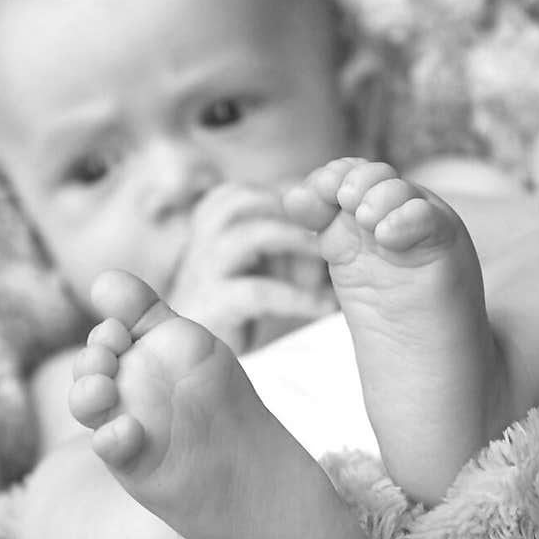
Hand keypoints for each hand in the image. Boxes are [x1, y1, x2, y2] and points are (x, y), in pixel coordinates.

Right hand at [168, 182, 332, 351]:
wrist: (196, 352)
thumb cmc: (244, 300)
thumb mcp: (275, 261)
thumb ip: (300, 238)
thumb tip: (341, 223)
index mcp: (217, 217)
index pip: (256, 187)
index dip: (301, 190)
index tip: (339, 206)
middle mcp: (206, 236)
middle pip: (243, 197)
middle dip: (295, 206)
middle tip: (334, 222)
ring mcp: (205, 269)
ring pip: (248, 235)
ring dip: (294, 240)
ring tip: (329, 255)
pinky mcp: (212, 305)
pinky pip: (257, 292)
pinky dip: (297, 297)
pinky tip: (325, 306)